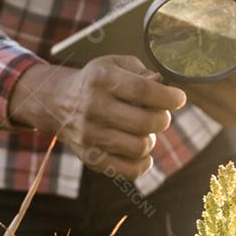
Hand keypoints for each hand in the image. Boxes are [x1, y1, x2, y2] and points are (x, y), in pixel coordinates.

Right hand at [9, 55, 186, 179]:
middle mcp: (93, 108)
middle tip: (160, 115)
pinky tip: (142, 152)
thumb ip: (142, 72)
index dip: (168, 97)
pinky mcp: (91, 158)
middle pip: (146, 122)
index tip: (179, 99)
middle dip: (163, 119)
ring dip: (151, 140)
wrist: (57, 103)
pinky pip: (130, 171)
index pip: (143, 90)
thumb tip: (164, 86)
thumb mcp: (114, 64)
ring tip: (145, 131)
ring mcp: (91, 136)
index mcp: (101, 80)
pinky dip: (143, 163)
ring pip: (140, 147)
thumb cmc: (96, 82)